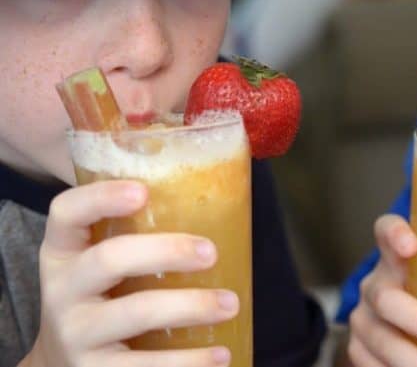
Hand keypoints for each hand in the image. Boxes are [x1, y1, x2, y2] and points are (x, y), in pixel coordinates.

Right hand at [23, 180, 237, 366]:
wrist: (62, 366)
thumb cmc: (100, 298)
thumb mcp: (98, 264)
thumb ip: (134, 234)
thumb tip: (213, 200)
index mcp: (63, 252)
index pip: (67, 212)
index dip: (100, 197)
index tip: (143, 191)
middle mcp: (62, 291)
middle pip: (110, 259)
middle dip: (166, 251)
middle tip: (211, 253)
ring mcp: (76, 335)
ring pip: (136, 313)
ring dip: (191, 306)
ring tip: (230, 304)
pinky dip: (188, 363)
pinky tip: (220, 355)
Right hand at [346, 214, 416, 366]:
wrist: (416, 326)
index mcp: (399, 256)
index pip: (385, 230)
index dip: (394, 234)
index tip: (412, 245)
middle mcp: (376, 283)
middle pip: (385, 296)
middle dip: (415, 318)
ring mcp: (365, 317)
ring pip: (378, 337)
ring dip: (410, 359)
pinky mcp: (360, 347)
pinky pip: (368, 364)